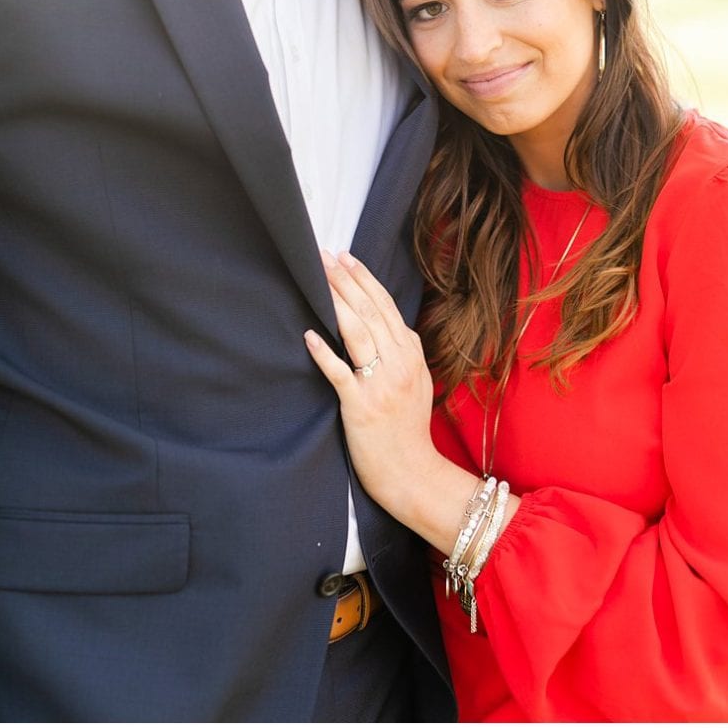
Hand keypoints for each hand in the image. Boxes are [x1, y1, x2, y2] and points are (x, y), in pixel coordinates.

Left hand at [304, 250, 438, 513]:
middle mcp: (400, 363)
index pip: (386, 307)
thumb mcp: (418, 384)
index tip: (346, 258)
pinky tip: (310, 334)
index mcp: (412, 355)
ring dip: (337, 303)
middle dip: (347, 280)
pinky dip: (325, 351)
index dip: (365, 280)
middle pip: (371, 312)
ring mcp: (381, 383)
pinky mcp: (361, 405)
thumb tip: (386, 333)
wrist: (411, 471)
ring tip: (318, 279)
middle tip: (325, 256)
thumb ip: (403, 357)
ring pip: (358, 332)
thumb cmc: (408, 430)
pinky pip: (340, 372)